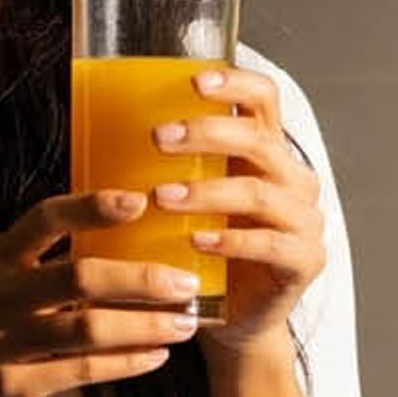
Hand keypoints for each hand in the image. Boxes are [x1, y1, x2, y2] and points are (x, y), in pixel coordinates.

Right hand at [0, 189, 208, 396]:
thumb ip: (41, 266)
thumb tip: (125, 247)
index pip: (45, 218)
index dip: (92, 207)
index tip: (139, 201)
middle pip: (80, 276)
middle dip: (142, 278)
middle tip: (187, 281)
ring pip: (87, 328)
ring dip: (145, 324)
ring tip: (186, 323)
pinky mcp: (9, 385)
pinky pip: (80, 370)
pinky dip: (125, 363)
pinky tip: (156, 356)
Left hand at [147, 67, 325, 362]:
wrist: (233, 316)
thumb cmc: (202, 249)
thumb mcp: (184, 197)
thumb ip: (164, 166)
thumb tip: (92, 127)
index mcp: (266, 151)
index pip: (264, 98)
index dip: (235, 83)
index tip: (193, 80)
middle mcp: (293, 179)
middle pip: (260, 140)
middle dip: (207, 134)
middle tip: (158, 139)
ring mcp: (304, 220)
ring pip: (261, 193)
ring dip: (208, 192)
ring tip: (162, 197)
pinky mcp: (305, 261)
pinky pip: (271, 244)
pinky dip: (231, 241)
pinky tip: (196, 241)